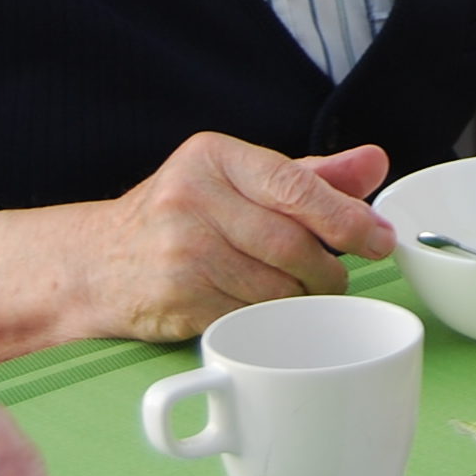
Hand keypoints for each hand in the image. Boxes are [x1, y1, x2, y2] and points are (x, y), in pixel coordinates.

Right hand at [70, 133, 394, 343]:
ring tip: (305, 294)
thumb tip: (377, 163)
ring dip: (302, 298)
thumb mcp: (239, 179)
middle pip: (290, 241)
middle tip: (341, 278)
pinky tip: (267, 313)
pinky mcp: (174, 298)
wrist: (94, 263)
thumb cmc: (181, 215)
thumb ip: (310, 174)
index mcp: (215, 155)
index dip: (346, 217)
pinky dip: (269, 320)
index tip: (380, 239)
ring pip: (273, 284)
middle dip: (329, 267)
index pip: (296, 186)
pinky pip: (247, 315)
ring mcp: (180, 250)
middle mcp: (193, 197)